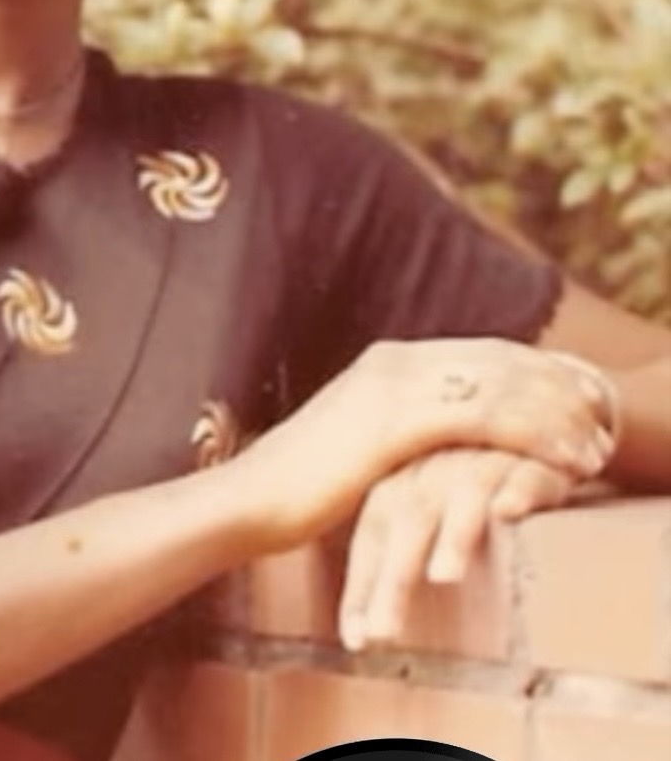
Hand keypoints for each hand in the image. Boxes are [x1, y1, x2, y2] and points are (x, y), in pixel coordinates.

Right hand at [235, 337, 613, 549]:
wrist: (251, 497)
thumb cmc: (299, 487)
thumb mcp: (357, 447)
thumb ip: (395, 430)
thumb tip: (430, 446)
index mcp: (386, 363)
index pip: (477, 353)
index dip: (531, 368)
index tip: (573, 390)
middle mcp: (394, 361)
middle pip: (496, 358)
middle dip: (554, 382)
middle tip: (598, 409)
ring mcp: (394, 386)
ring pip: (499, 383)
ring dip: (556, 411)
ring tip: (594, 443)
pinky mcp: (397, 422)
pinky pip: (485, 419)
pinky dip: (535, 436)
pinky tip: (565, 461)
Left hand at [337, 447, 577, 651]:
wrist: (539, 406)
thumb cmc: (478, 465)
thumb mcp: (436, 495)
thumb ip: (405, 537)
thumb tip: (366, 613)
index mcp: (406, 476)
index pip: (372, 529)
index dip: (362, 583)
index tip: (355, 641)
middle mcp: (438, 465)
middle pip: (406, 519)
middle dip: (394, 577)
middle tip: (383, 633)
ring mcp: (485, 454)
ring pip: (463, 494)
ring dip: (454, 533)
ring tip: (443, 576)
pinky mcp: (536, 449)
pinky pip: (525, 469)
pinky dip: (516, 488)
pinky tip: (508, 511)